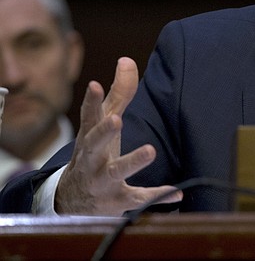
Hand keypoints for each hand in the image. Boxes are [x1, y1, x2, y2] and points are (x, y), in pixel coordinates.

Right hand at [55, 57, 182, 215]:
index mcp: (89, 137)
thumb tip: (127, 60)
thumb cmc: (95, 151)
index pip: (89, 116)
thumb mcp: (104, 123)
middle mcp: (92, 159)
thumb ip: (119, 93)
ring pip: (115, 172)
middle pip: (94, 144)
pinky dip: (156, 196)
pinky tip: (177, 193)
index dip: (91, 101)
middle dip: (104, 131)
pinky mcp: (117, 201)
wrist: (73, 201)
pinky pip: (137, 199)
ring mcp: (102, 181)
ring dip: (132, 161)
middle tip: (116, 120)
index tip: (94, 84)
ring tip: (150, 150)